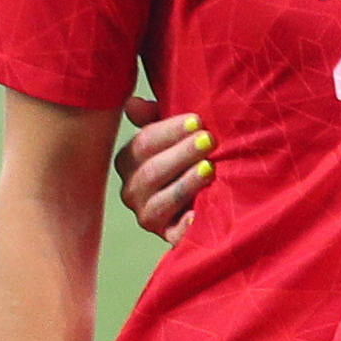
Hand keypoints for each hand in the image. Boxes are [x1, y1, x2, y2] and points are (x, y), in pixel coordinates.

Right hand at [114, 91, 208, 242]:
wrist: (210, 196)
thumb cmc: (191, 155)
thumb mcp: (174, 134)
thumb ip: (154, 117)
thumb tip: (134, 104)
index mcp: (129, 161)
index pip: (143, 144)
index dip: (169, 131)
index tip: (197, 120)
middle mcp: (132, 190)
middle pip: (151, 172)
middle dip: (182, 154)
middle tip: (209, 140)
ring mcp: (148, 215)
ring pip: (160, 202)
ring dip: (186, 183)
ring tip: (210, 168)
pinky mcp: (169, 236)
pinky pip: (175, 235)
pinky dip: (186, 226)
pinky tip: (199, 215)